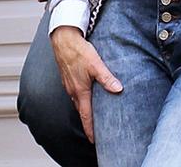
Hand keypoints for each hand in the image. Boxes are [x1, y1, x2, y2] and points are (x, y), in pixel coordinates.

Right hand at [49, 26, 121, 142]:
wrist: (63, 39)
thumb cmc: (78, 51)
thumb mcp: (96, 64)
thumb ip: (107, 78)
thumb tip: (118, 89)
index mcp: (80, 90)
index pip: (86, 115)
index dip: (90, 129)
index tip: (94, 140)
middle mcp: (73, 91)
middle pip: (81, 111)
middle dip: (88, 122)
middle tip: (95, 131)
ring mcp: (69, 85)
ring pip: (77, 102)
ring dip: (84, 110)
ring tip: (92, 115)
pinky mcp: (67, 78)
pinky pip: (74, 94)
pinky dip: (80, 99)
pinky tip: (86, 95)